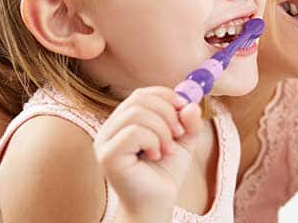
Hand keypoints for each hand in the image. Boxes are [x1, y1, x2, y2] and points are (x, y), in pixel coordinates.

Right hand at [93, 87, 202, 218]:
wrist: (157, 204)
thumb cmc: (165, 173)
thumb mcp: (184, 141)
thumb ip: (189, 122)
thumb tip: (192, 104)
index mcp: (125, 121)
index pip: (142, 94)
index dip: (166, 96)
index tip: (185, 108)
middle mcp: (110, 128)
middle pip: (139, 98)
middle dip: (167, 112)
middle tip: (179, 133)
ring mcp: (105, 141)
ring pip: (136, 113)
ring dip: (162, 129)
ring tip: (168, 149)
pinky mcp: (107, 155)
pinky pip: (133, 132)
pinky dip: (153, 141)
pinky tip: (156, 156)